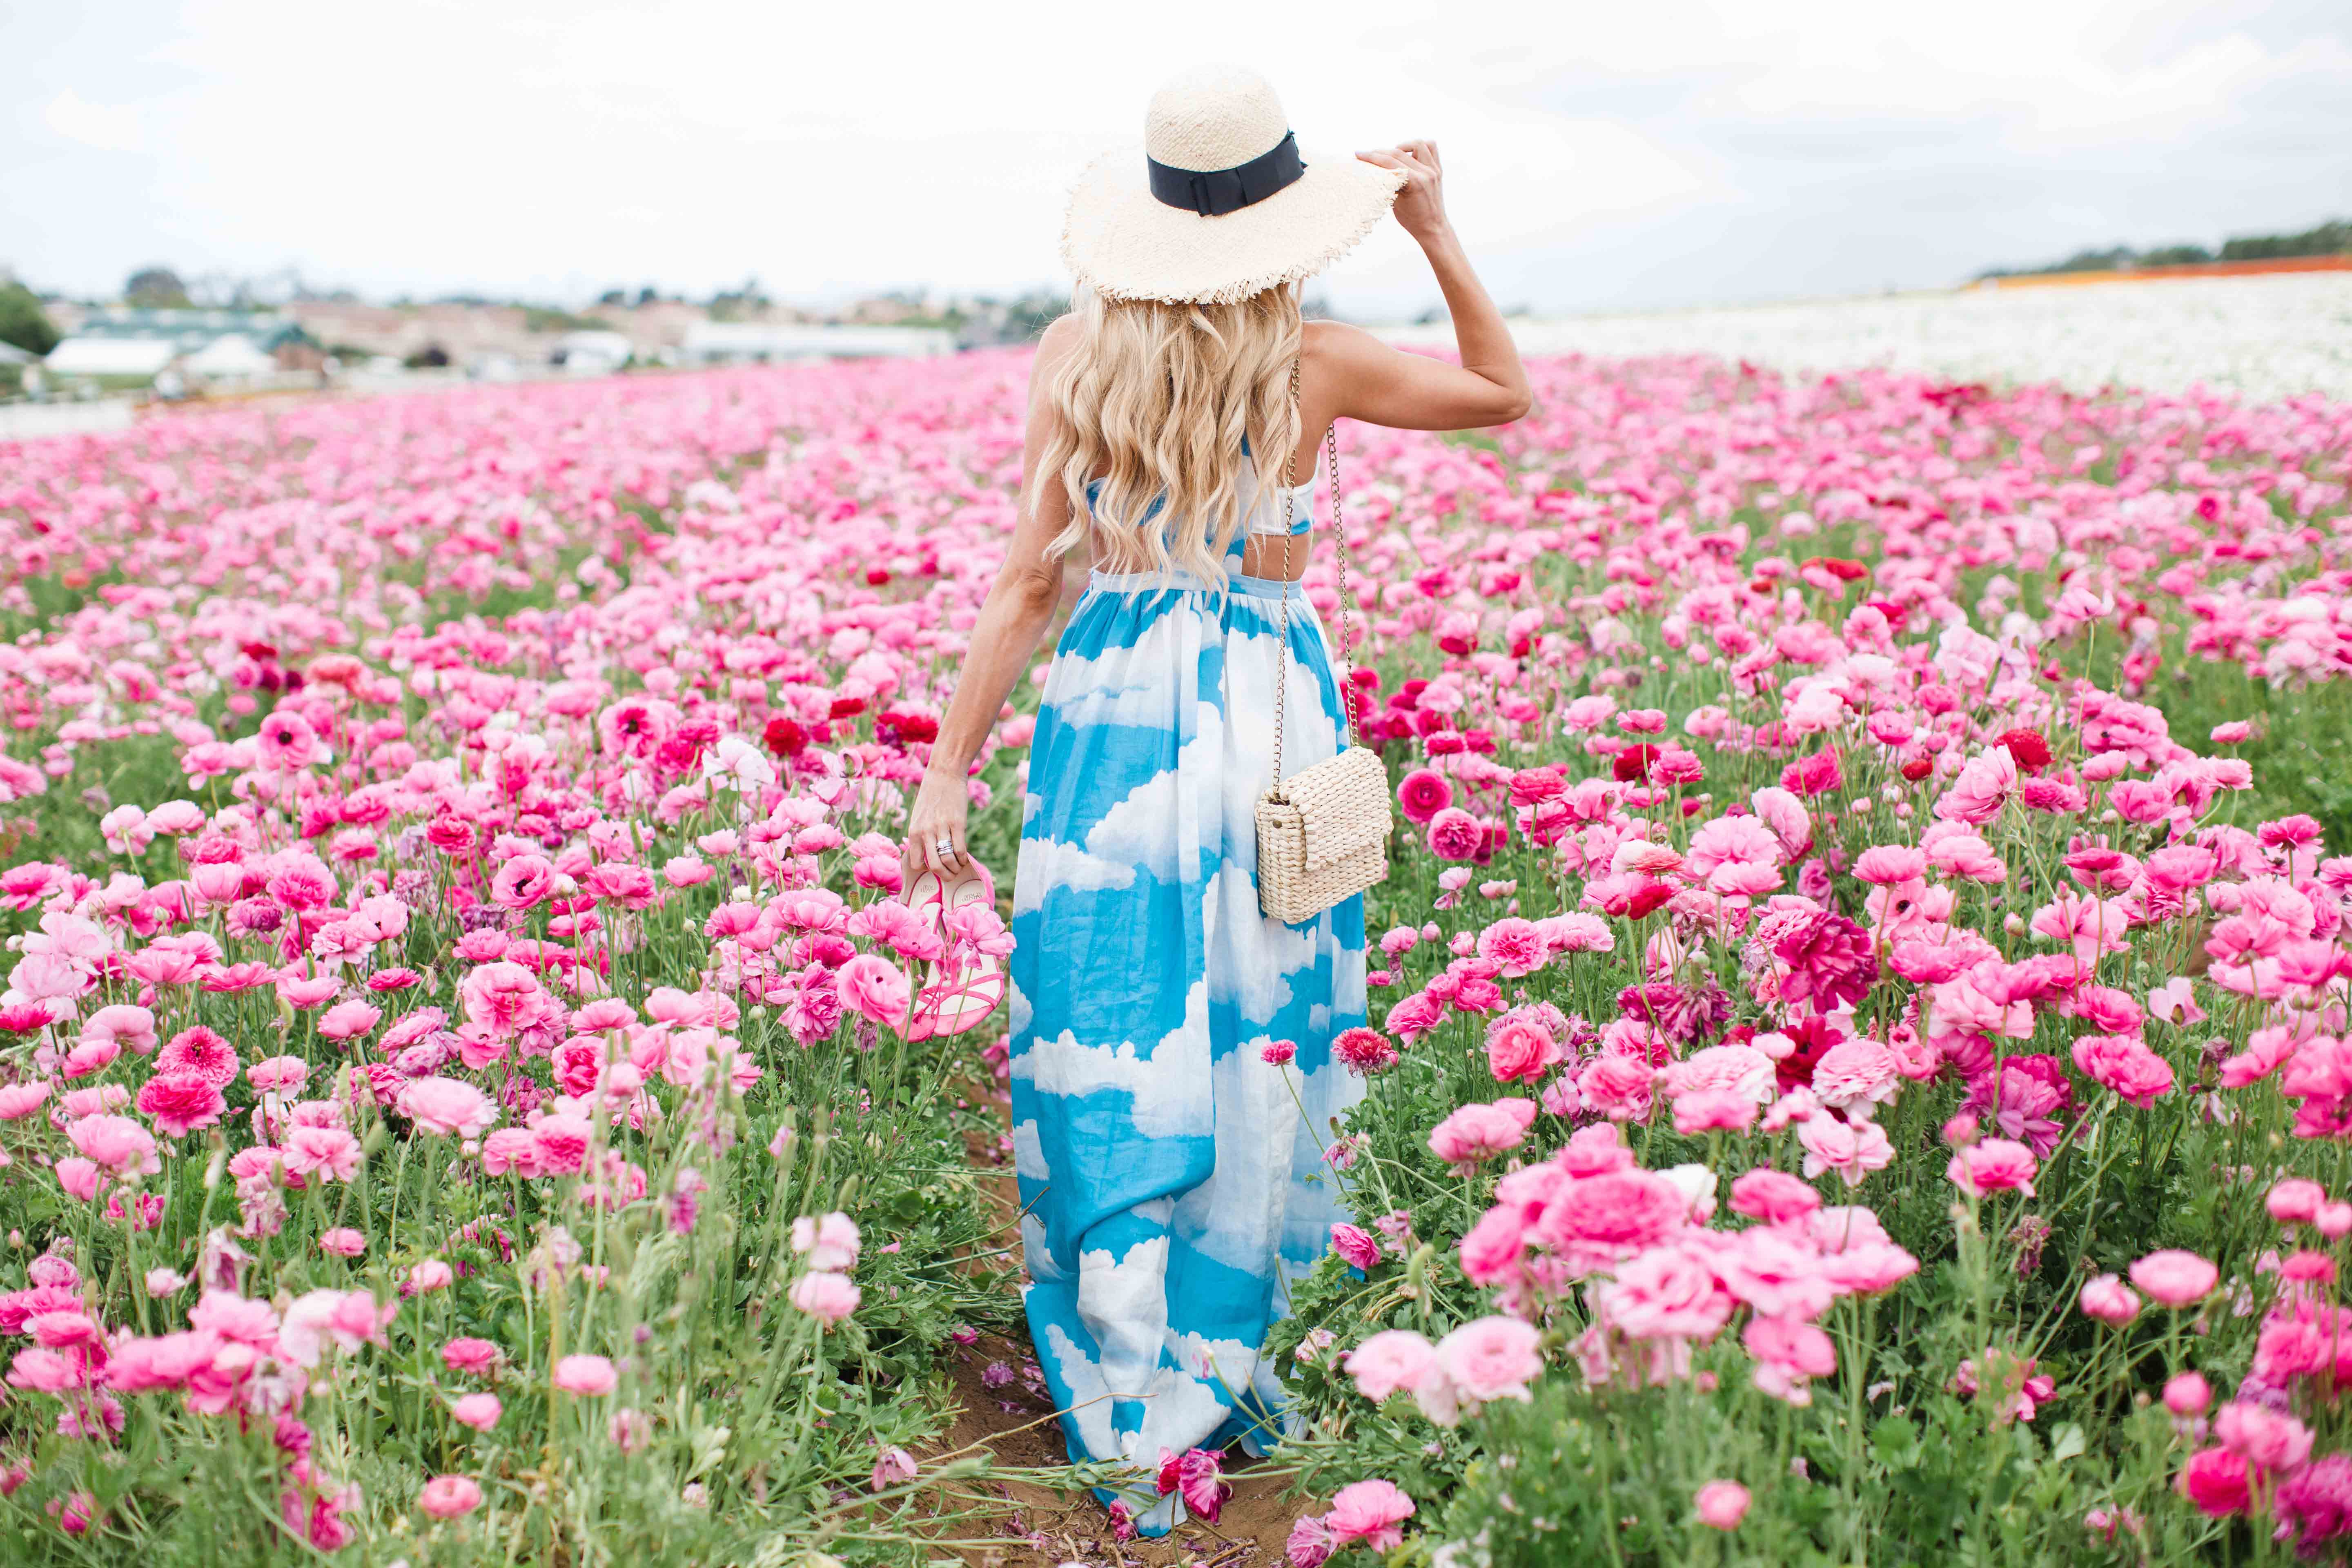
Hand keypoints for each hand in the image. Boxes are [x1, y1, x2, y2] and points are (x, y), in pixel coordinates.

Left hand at [901, 766, 972, 887]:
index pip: (915, 863)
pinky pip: (960, 849)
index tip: (933, 867)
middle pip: (933, 866)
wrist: (944, 774)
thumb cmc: (931, 796)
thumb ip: (921, 834)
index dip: (925, 870)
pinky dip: (963, 858)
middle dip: (943, 876)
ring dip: (955, 869)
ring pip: (948, 860)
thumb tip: (928, 854)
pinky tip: (965, 858)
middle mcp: (925, 832)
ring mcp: (942, 828)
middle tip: (950, 876)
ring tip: (959, 867)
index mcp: (914, 831)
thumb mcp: (918, 816)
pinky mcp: (958, 823)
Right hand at [1356, 141, 1446, 241]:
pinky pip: (1431, 147)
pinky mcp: (1437, 169)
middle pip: (1398, 153)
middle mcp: (1426, 173)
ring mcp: (1433, 170)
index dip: (1372, 157)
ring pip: (1416, 144)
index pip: (1389, 163)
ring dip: (1401, 146)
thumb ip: (1389, 182)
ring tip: (1392, 154)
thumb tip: (1376, 168)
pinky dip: (1418, 147)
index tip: (1359, 154)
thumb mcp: (1396, 202)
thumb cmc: (1412, 219)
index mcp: (1415, 183)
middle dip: (1379, 152)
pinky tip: (1409, 153)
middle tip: (1368, 155)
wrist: (1432, 227)